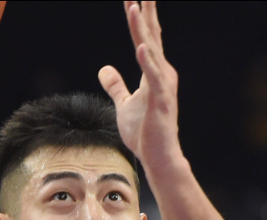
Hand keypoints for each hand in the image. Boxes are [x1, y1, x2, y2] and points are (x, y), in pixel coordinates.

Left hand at [98, 2, 182, 170]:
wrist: (158, 157)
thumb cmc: (145, 132)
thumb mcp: (124, 104)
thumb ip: (116, 85)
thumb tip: (104, 69)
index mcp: (153, 72)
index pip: (146, 37)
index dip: (140, 16)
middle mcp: (161, 73)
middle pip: (151, 35)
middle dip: (145, 11)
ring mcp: (162, 86)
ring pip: (151, 50)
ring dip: (142, 29)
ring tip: (134, 7)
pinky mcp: (160, 100)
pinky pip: (153, 76)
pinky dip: (147, 61)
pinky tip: (141, 46)